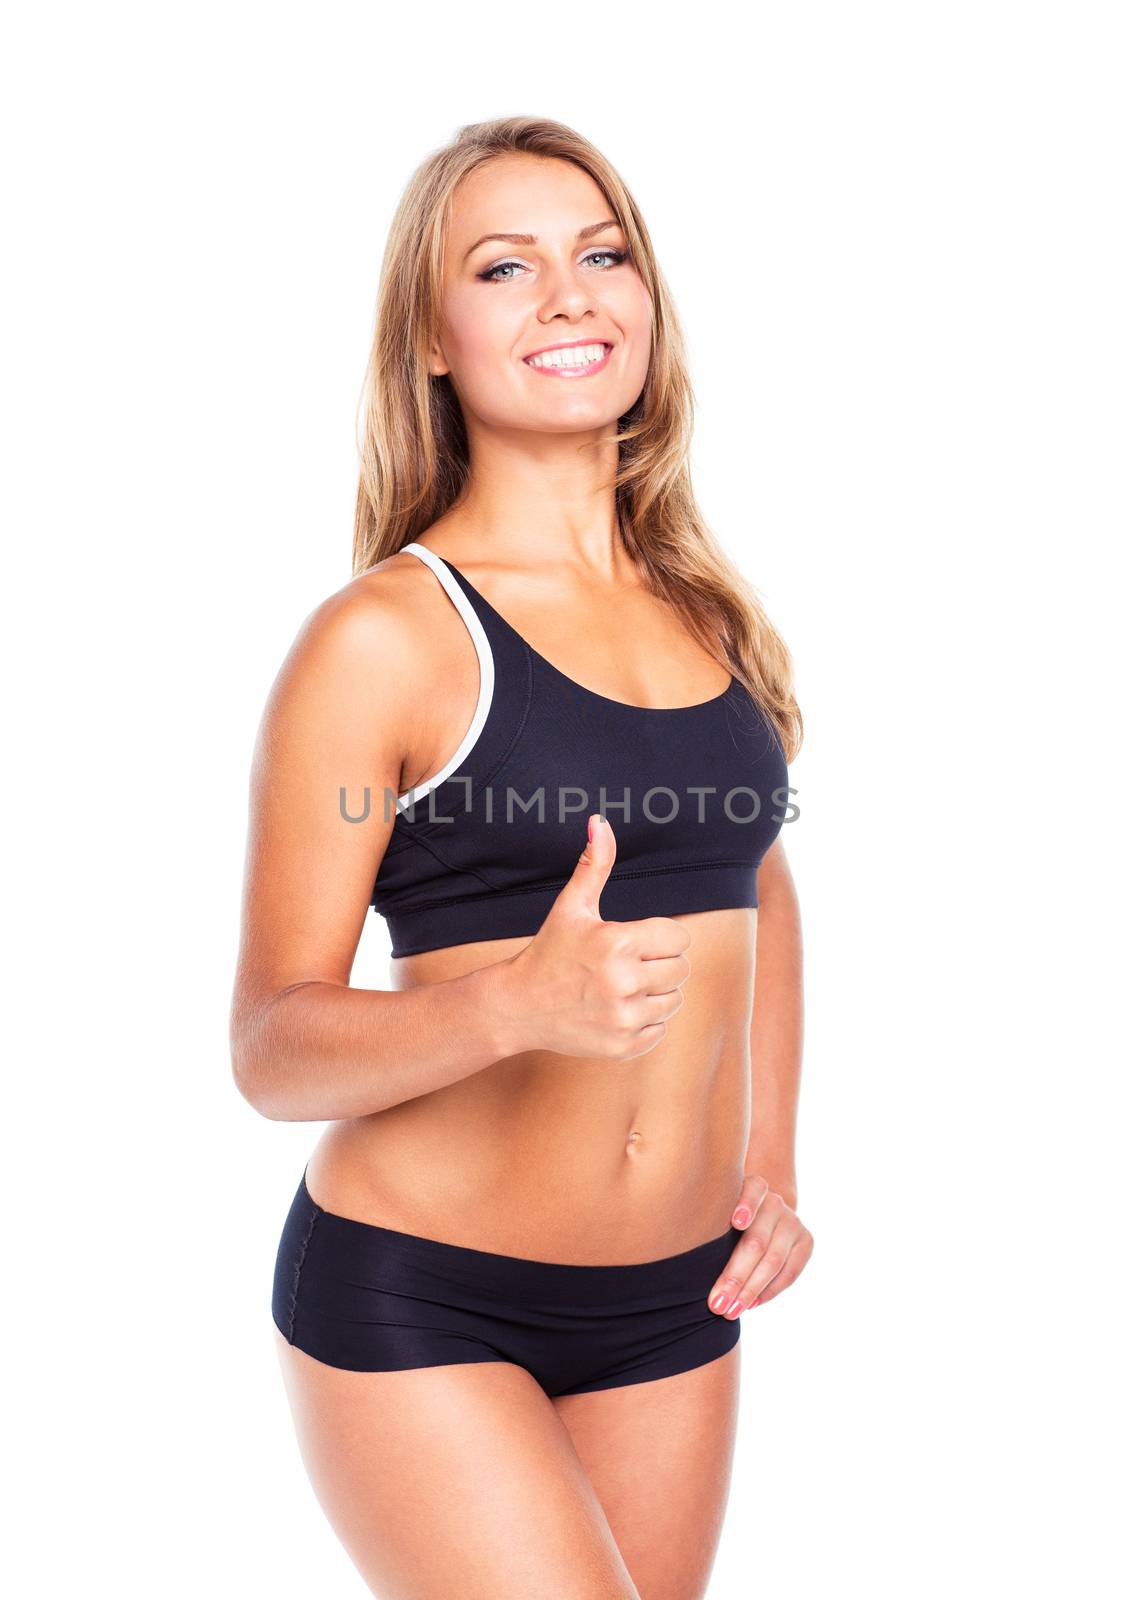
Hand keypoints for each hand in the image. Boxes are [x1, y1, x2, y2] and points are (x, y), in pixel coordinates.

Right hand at [503, 814, 691, 1060]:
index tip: (635, 942)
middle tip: (628, 965)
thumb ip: (594, 865)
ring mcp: (624, 1017)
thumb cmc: (549, 952)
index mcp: (618, 943)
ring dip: (655, 993)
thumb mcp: (571, 906)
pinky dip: (645, 1021)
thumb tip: (600, 821)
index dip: (660, 938)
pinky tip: (616, 1010)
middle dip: (660, 964)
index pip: (679, 938)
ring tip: (622, 988)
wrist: (518, 1006)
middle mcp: (624, 982)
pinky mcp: (623, 1045)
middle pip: (681, 969)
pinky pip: (660, 1029)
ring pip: (674, 1000)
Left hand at [707, 1177, 813, 1315]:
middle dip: (735, 1276)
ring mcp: (793, 1221)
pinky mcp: (806, 1241)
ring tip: (731, 1310)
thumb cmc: (726, 1219)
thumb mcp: (719, 1212)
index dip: (746, 1205)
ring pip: (773, 1260)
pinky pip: (790, 1272)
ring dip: (750, 1290)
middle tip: (716, 1303)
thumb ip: (712, 1224)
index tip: (735, 1222)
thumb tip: (685, 1255)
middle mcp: (775, 1201)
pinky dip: (769, 1291)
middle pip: (757, 1241)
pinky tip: (751, 1304)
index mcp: (753, 1186)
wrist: (763, 1216)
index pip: (753, 1190)